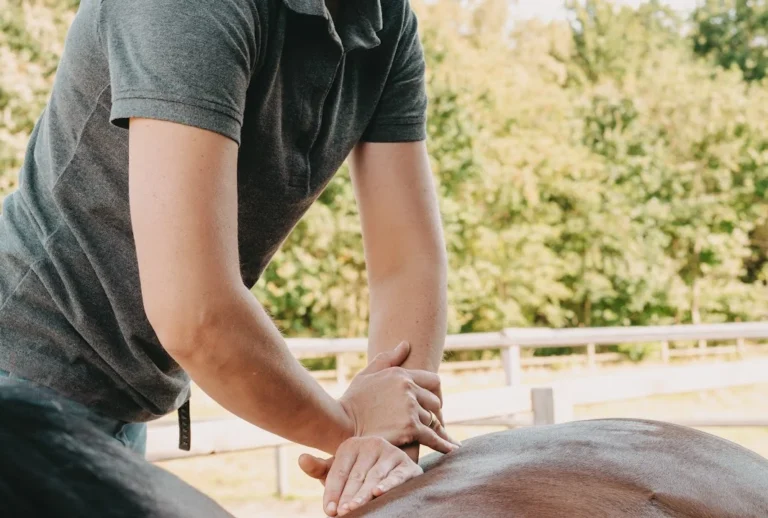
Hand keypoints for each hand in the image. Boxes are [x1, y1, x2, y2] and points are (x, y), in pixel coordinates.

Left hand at [299, 436, 423, 515]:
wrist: (388, 477)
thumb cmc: (355, 477)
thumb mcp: (336, 473)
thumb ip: (318, 468)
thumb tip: (301, 458)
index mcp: (352, 445)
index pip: (339, 471)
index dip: (332, 491)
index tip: (329, 510)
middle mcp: (372, 444)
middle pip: (356, 476)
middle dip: (348, 496)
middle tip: (341, 512)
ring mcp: (391, 453)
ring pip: (374, 477)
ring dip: (363, 494)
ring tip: (353, 507)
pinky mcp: (407, 465)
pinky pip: (397, 476)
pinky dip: (388, 484)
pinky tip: (378, 492)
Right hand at [338, 341, 458, 453]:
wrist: (341, 423)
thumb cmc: (352, 400)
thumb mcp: (367, 374)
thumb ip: (387, 358)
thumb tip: (405, 345)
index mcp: (401, 374)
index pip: (433, 381)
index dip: (434, 393)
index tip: (433, 403)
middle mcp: (408, 389)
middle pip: (434, 401)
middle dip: (430, 411)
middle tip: (428, 420)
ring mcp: (410, 408)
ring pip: (431, 419)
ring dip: (427, 426)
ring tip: (422, 433)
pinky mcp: (410, 428)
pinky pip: (432, 436)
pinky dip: (442, 444)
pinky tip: (450, 448)